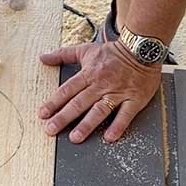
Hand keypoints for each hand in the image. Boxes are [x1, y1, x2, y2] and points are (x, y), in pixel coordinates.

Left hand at [39, 38, 161, 142]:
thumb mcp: (86, 50)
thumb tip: (43, 57)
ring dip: (87, 125)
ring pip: (100, 110)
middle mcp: (101, 84)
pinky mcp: (134, 99)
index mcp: (89, 74)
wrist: (142, 48)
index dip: (54, 102)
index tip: (42, 114)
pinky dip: (118, 126)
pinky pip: (125, 114)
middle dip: (64, 117)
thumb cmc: (113, 52)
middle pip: (79, 102)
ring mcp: (118, 92)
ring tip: (75, 138)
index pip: (68, 90)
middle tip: (51, 130)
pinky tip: (109, 137)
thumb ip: (63, 55)